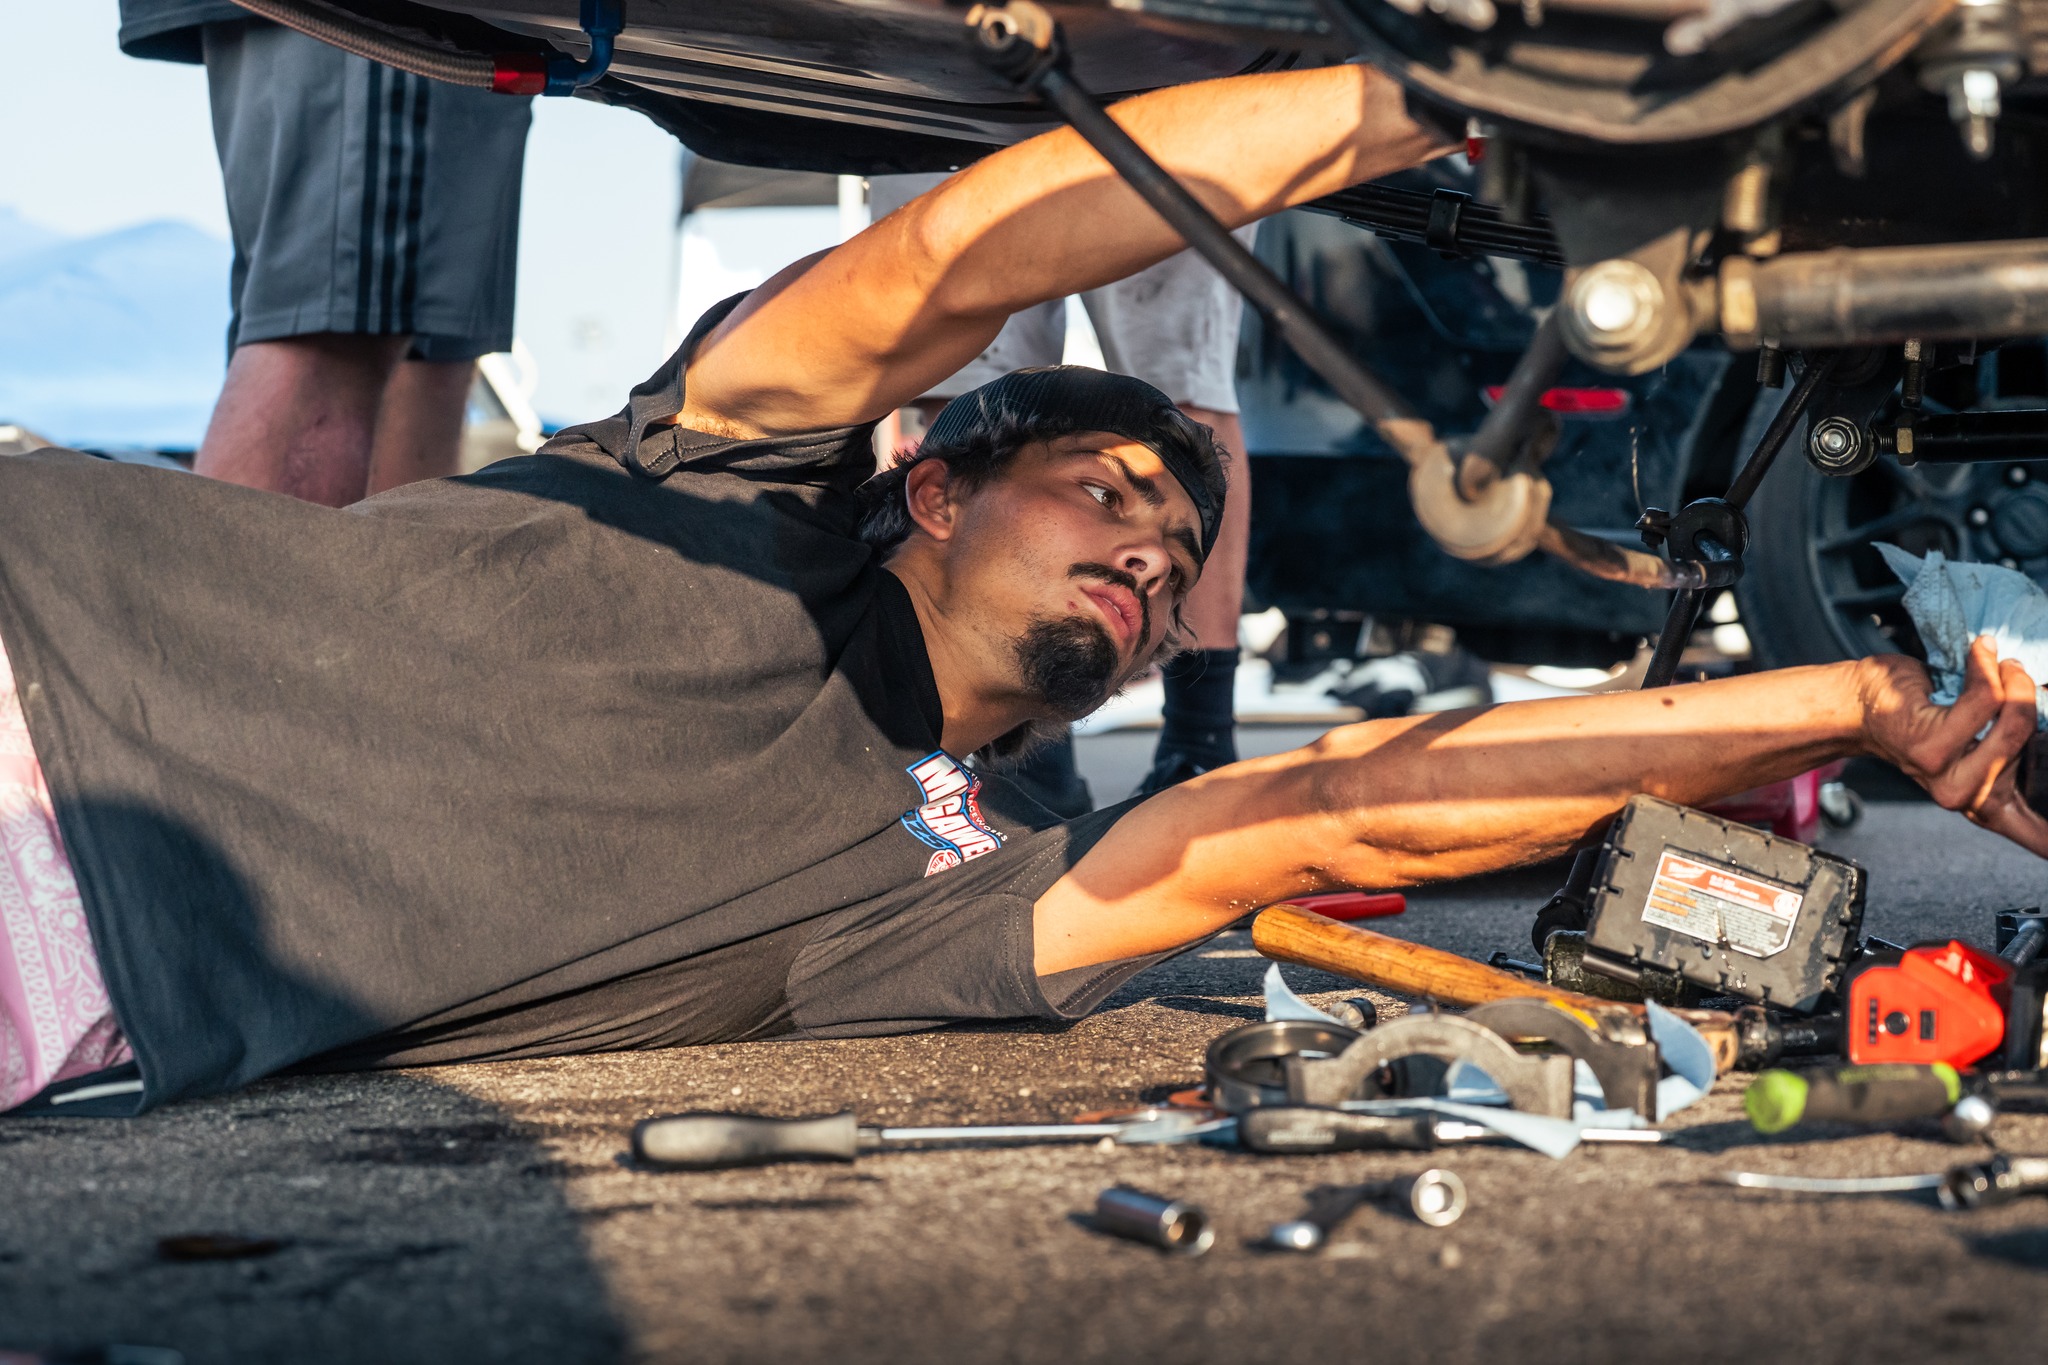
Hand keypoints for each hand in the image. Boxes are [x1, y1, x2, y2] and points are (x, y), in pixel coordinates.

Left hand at [1858, 637, 2047, 855]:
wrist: (1858, 708)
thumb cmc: (1921, 719)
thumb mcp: (1975, 746)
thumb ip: (2009, 751)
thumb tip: (2047, 709)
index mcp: (1988, 804)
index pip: (2038, 837)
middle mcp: (1968, 798)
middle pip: (2030, 739)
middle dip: (2028, 694)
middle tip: (2013, 672)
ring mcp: (1948, 775)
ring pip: (2010, 719)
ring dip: (2009, 678)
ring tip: (1996, 664)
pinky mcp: (1932, 748)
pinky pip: (1983, 698)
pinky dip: (1984, 666)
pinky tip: (1979, 654)